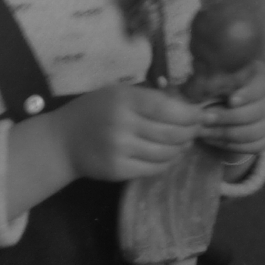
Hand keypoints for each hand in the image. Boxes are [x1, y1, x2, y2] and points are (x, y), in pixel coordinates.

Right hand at [54, 83, 206, 182]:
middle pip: (172, 133)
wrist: (63, 141)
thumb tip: (187, 108)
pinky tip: (168, 156)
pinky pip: (155, 169)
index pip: (168, 109)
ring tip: (183, 143)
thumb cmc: (94, 111)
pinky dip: (167, 163)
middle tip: (195, 130)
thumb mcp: (117, 93)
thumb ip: (148, 98)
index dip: (190, 115)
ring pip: (167, 153)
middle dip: (190, 132)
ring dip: (181, 149)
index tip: (201, 116)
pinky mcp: (119, 170)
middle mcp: (123, 124)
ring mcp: (120, 149)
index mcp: (124, 100)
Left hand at [197, 60, 264, 162]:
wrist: (238, 99)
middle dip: (228, 118)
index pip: (261, 87)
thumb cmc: (225, 83)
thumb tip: (195, 93)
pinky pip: (255, 147)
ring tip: (204, 132)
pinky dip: (233, 146)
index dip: (248, 94)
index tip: (231, 100)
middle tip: (205, 119)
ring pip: (255, 133)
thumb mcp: (217, 77)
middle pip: (256, 113)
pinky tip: (214, 140)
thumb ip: (209, 82)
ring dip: (226, 134)